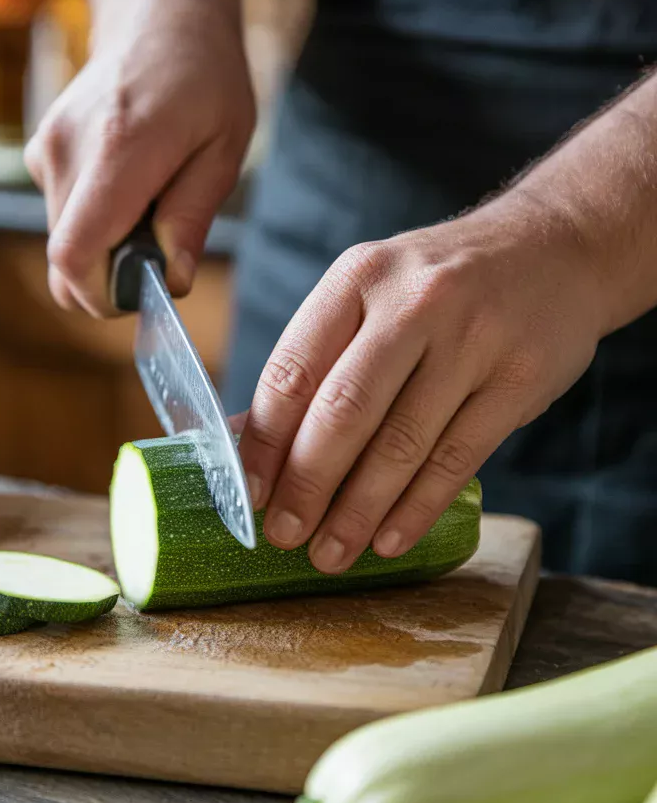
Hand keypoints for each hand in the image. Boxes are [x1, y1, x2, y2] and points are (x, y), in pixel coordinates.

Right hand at [24, 0, 254, 315]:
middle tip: (159, 250)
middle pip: (64, 260)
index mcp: (117, 151)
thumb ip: (192, 217)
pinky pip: (62, 216)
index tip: (142, 292)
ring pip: (63, 242)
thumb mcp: (223, 150)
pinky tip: (128, 187)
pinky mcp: (41, 152)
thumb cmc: (204, 80)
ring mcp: (46, 150)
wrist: (158, 15)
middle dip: (109, 277)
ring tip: (150, 205)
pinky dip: (94, 222)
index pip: (74, 255)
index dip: (101, 294)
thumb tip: (171, 281)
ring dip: (105, 247)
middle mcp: (67, 151)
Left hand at [237, 194, 607, 572]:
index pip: (294, 369)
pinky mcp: (519, 379)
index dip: (264, 441)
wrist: (555, 248)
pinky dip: (417, 508)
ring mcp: (472, 340)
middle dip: (306, 485)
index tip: (246, 493)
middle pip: (344, 410)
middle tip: (283, 535)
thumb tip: (246, 438)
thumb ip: (315, 361)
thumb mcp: (370, 294)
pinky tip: (388, 540)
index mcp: (358, 278)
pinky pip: (458, 458)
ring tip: (330, 554)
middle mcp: (413, 303)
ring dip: (358, 511)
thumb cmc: (439, 285)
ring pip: (402, 443)